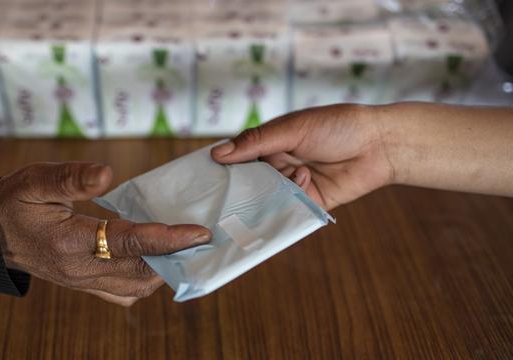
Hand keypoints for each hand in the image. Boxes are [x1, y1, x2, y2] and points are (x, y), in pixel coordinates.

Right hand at [0, 162, 210, 305]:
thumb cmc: (12, 204)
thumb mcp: (34, 181)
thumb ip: (70, 177)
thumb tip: (107, 174)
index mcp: (68, 242)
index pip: (128, 243)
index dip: (166, 238)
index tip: (198, 232)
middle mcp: (79, 270)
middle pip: (141, 270)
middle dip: (175, 255)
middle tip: (201, 236)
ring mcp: (82, 283)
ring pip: (136, 286)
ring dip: (164, 268)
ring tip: (186, 246)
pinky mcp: (84, 285)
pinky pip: (124, 292)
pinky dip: (146, 279)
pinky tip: (156, 261)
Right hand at [211, 104, 393, 209]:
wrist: (380, 144)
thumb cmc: (337, 125)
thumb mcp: (292, 129)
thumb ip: (256, 142)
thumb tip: (218, 153)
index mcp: (270, 144)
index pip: (238, 158)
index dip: (223, 168)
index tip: (203, 178)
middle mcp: (278, 166)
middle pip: (250, 183)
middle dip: (242, 188)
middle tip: (224, 196)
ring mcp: (293, 185)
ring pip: (268, 198)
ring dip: (270, 193)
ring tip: (275, 183)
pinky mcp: (309, 203)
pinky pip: (290, 210)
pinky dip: (288, 204)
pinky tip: (300, 185)